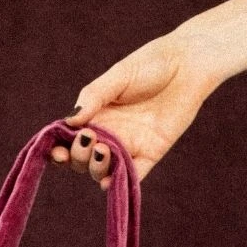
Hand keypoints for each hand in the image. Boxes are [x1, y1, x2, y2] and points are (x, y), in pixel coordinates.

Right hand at [51, 29, 224, 185]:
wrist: (189, 65)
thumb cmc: (152, 64)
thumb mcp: (118, 76)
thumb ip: (94, 97)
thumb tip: (69, 121)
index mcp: (96, 115)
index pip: (70, 138)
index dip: (59, 148)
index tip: (57, 151)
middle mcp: (109, 133)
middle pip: (83, 158)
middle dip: (78, 156)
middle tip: (88, 139)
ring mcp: (129, 145)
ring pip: (103, 169)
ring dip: (96, 166)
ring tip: (103, 150)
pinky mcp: (151, 153)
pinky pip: (132, 175)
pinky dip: (119, 182)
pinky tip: (108, 182)